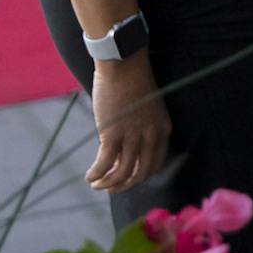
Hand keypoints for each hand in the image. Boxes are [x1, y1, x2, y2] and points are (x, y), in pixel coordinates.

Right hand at [88, 53, 170, 193]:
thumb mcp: (147, 108)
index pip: (156, 164)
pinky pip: (105, 164)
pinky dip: (96, 174)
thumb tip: (124, 150)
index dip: (141, 176)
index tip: (128, 179)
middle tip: (110, 189)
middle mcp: (151, 135)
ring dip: (108, 184)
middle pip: (140, 174)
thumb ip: (141, 129)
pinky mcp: (113, 134)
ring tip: (96, 184)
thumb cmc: (133, 81)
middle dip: (124, 186)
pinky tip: (89, 176)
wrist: (124, 63)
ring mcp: (133, 136)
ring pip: (122, 173)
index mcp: (163, 129)